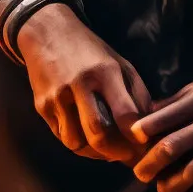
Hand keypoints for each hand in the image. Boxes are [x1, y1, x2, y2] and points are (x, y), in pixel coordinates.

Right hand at [16, 3, 150, 162]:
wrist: (48, 34)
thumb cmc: (91, 52)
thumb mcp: (120, 64)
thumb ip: (138, 94)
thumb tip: (150, 129)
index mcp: (105, 72)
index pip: (125, 113)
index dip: (136, 136)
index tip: (144, 145)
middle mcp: (79, 84)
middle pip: (98, 133)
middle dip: (115, 152)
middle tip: (126, 157)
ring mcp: (57, 96)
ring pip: (76, 142)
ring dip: (94, 152)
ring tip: (107, 150)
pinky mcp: (42, 106)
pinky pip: (61, 136)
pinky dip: (77, 144)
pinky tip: (88, 139)